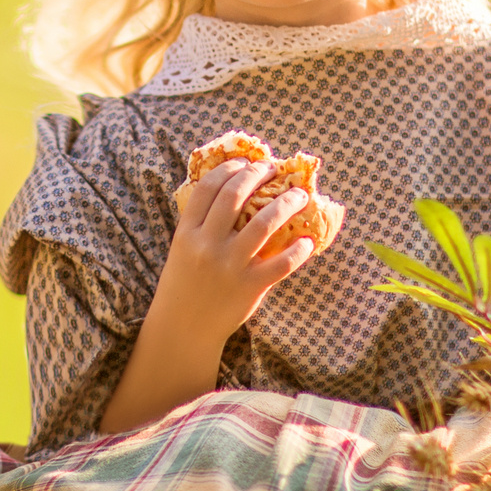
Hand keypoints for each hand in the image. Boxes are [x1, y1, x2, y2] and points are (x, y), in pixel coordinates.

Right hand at [157, 158, 319, 339]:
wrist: (183, 328)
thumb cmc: (186, 283)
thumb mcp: (183, 248)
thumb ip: (203, 223)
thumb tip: (235, 190)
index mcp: (188, 232)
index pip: (209, 187)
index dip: (230, 168)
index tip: (246, 162)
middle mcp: (207, 245)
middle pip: (236, 195)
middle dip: (259, 175)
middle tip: (274, 170)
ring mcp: (229, 266)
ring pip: (264, 222)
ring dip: (287, 203)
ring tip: (299, 195)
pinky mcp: (250, 287)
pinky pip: (281, 263)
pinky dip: (298, 251)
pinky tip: (306, 241)